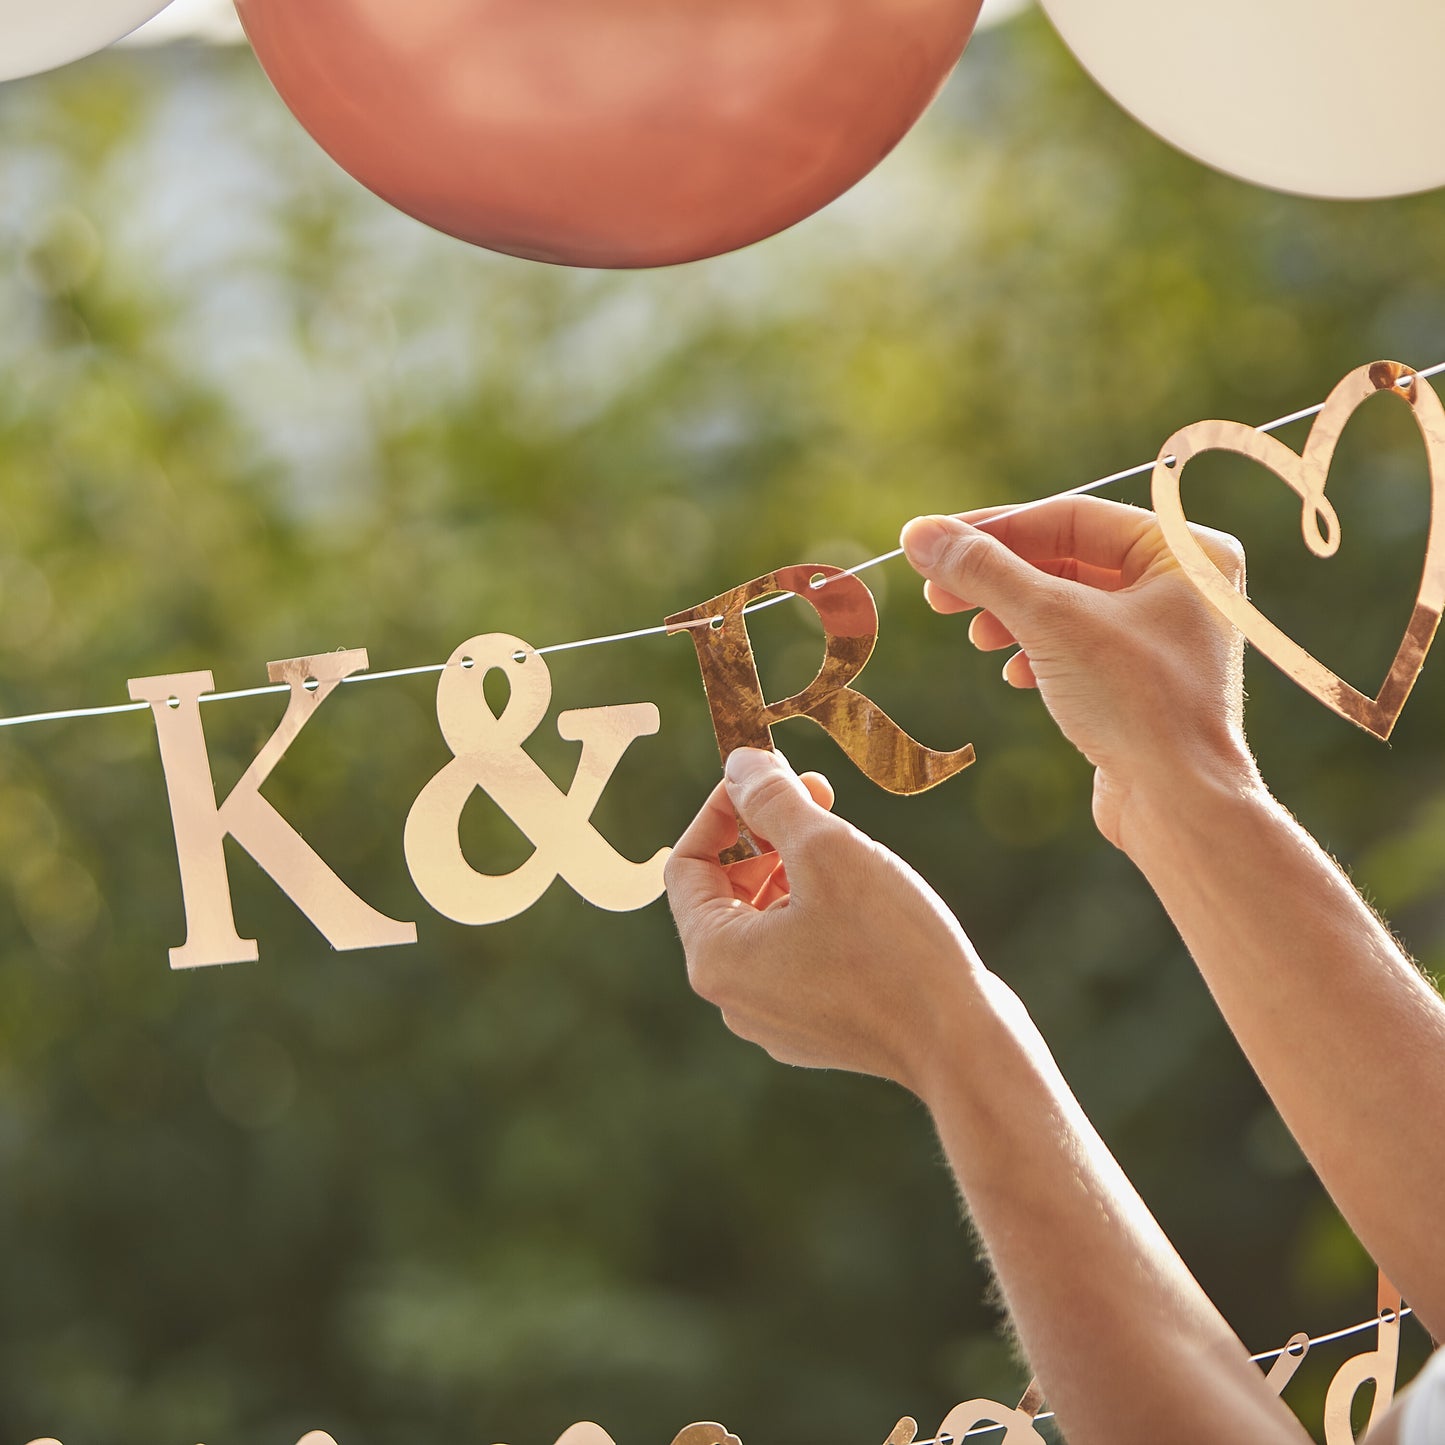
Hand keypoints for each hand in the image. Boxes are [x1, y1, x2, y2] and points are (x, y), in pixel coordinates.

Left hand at [664, 747, 985, 1097]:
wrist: (960, 1044)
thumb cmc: (890, 946)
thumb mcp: (826, 849)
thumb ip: (772, 798)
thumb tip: (740, 763)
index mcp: (716, 958)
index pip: (687, 864)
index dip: (723, 808)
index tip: (768, 775)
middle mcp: (733, 997)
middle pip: (728, 891)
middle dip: (767, 833)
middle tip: (819, 791)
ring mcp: (775, 1018)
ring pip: (768, 920)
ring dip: (797, 867)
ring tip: (849, 839)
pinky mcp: (817, 1028)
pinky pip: (799, 952)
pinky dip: (820, 910)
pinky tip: (868, 894)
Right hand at [900, 498, 1259, 846]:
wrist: (1179, 804)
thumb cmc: (1139, 704)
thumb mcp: (1051, 622)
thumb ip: (983, 571)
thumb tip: (920, 534)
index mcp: (1185, 550)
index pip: (1071, 517)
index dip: (995, 530)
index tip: (933, 543)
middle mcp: (1184, 584)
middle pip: (1065, 558)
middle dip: (997, 578)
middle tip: (936, 595)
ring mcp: (1164, 635)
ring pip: (1067, 603)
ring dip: (1011, 615)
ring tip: (976, 638)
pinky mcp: (1143, 680)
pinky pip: (1078, 644)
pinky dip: (1038, 652)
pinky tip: (1014, 675)